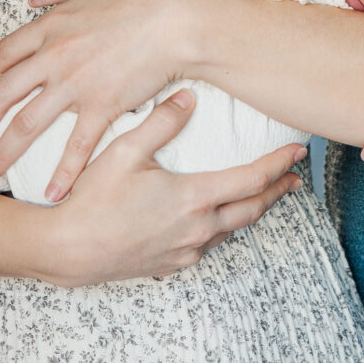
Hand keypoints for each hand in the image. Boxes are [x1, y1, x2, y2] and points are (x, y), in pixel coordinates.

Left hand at [0, 0, 207, 197]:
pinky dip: (62, 171)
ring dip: (3, 151)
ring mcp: (74, 85)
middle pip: (1, 95)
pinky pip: (76, 145)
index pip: (5, 53)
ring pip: (26, 124)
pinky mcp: (101, 106)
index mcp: (50, 26)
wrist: (176, 18)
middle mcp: (53, 58)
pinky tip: (51, 193)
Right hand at [34, 92, 306, 284]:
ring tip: (262, 194)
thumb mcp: (124, 151)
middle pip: (252, 209)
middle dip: (276, 191)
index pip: (251, 180)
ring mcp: (186, 251)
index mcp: (193, 198)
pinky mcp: (172, 264)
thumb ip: (160, 122)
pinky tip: (219, 218)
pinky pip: (210, 244)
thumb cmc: (91, 200)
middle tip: (293, 177)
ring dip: (251, 210)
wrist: (66, 250)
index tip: (297, 153)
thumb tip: (188, 98)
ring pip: (233, 229)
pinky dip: (224, 226)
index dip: (278, 164)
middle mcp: (197, 229)